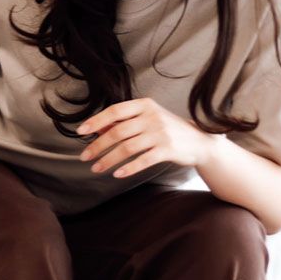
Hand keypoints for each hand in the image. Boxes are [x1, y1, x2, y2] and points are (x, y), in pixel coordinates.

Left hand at [77, 98, 221, 179]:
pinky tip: (117, 174)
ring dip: (108, 160)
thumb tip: (97, 129)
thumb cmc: (168, 130)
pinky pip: (143, 160)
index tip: (81, 132)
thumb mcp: (147, 120)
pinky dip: (128, 168)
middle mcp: (152, 117)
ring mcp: (160, 133)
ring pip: (127, 148)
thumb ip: (124, 123)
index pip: (115, 111)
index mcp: (145, 105)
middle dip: (98, 146)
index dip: (96, 121)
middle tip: (85, 157)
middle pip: (117, 132)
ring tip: (97, 168)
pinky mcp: (168, 149)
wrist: (199, 141)